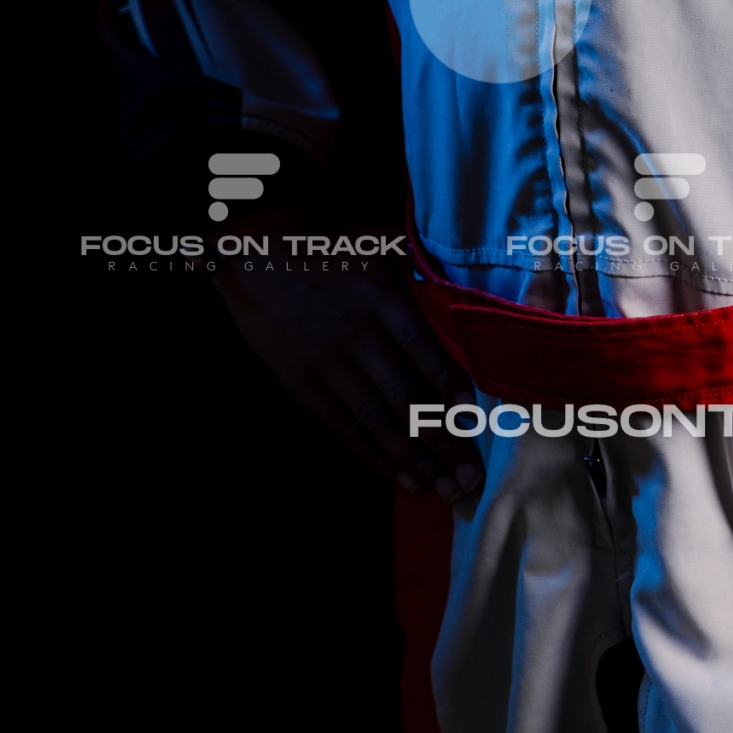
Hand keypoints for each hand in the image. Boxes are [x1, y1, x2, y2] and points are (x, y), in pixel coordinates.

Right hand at [216, 260, 482, 500]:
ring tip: (442, 488)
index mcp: (380, 298)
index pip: (424, 353)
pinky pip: (342, 425)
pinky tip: (398, 476)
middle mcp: (356, 335)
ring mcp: (326, 363)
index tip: (475, 421)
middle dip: (441, 443)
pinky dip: (372, 454)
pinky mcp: (300, 382)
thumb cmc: (329, 247)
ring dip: (412, 459)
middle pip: (406, 398)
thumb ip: (419, 272)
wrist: (256, 253)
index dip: (452, 390)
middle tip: (469, 479)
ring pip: (376, 419)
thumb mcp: (377, 244)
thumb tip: (468, 297)